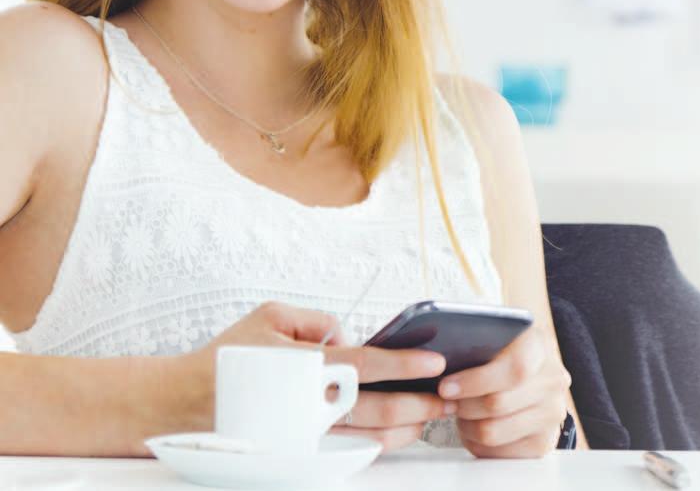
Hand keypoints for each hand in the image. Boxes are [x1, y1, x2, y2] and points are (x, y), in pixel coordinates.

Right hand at [183, 301, 451, 451]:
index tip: (437, 362)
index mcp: (306, 366)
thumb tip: (349, 336)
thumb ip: (317, 321)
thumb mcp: (271, 315)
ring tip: (429, 417)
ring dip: (406, 430)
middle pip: (381, 411)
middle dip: (422, 406)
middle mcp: (309, 405)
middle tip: (448, 400)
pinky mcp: (298, 455)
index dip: (408, 365)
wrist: (181, 403)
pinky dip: (376, 444)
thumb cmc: (228, 354)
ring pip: (370, 439)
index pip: (370, 364)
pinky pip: (348, 453)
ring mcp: (304, 436)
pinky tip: (395, 434)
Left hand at [437, 327, 571, 457]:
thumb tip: (437, 355)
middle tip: (446, 401)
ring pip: (493, 431)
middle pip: (497, 404)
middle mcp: (553, 380)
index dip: (476, 381)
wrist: (530, 372)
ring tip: (460, 412)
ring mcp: (551, 412)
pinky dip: (477, 442)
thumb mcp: (492, 334)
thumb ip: (472, 339)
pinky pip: (497, 452)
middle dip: (462, 405)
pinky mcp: (543, 442)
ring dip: (467, 425)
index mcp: (539, 345)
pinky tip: (474, 425)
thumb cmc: (501, 351)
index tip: (446, 387)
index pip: (515, 368)